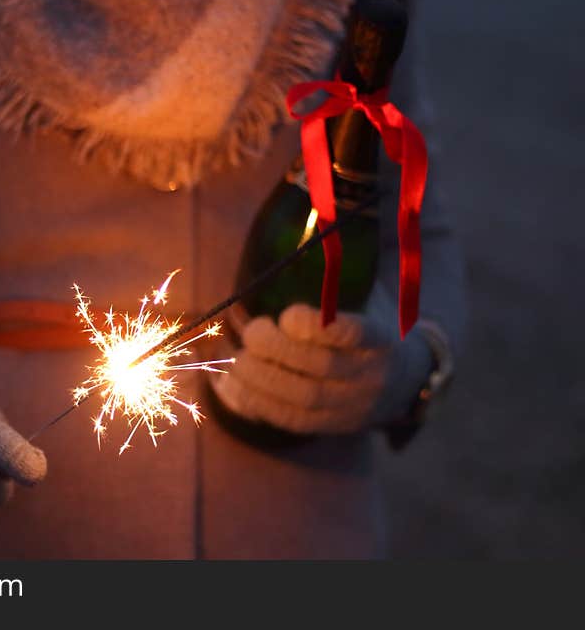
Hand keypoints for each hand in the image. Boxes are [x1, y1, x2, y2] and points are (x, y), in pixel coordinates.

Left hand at [211, 286, 433, 434]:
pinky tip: (231, 384)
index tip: (288, 313)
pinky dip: (255, 402)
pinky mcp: (330, 426)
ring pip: (302, 399)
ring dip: (258, 378)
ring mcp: (352, 407)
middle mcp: (372, 376)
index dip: (317, 327)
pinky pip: (290, 421)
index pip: (356, 334)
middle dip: (275, 350)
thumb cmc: (373, 325)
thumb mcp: (369, 298)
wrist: (406, 380)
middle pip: (321, 369)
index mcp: (384, 338)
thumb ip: (337, 271)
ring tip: (234, 357)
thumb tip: (309, 211)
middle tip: (250, 331)